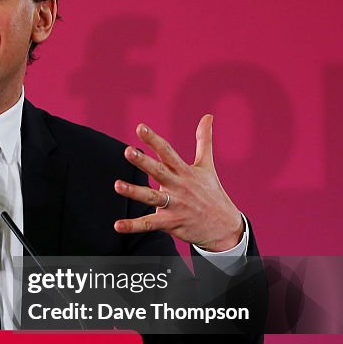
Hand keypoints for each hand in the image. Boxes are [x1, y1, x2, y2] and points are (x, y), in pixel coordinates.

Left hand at [113, 115, 243, 251]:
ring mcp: (175, 205)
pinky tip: (117, 225)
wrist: (225, 227)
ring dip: (134, 192)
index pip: (167, 152)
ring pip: (152, 197)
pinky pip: (149, 224)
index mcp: (185, 171)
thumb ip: (204, 140)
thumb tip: (208, 115)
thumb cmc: (213, 193)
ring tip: (117, 185)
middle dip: (143, 162)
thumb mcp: (208, 166)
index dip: (153, 140)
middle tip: (128, 151)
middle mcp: (179, 186)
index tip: (140, 128)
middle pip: (159, 171)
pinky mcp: (171, 223)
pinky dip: (132, 226)